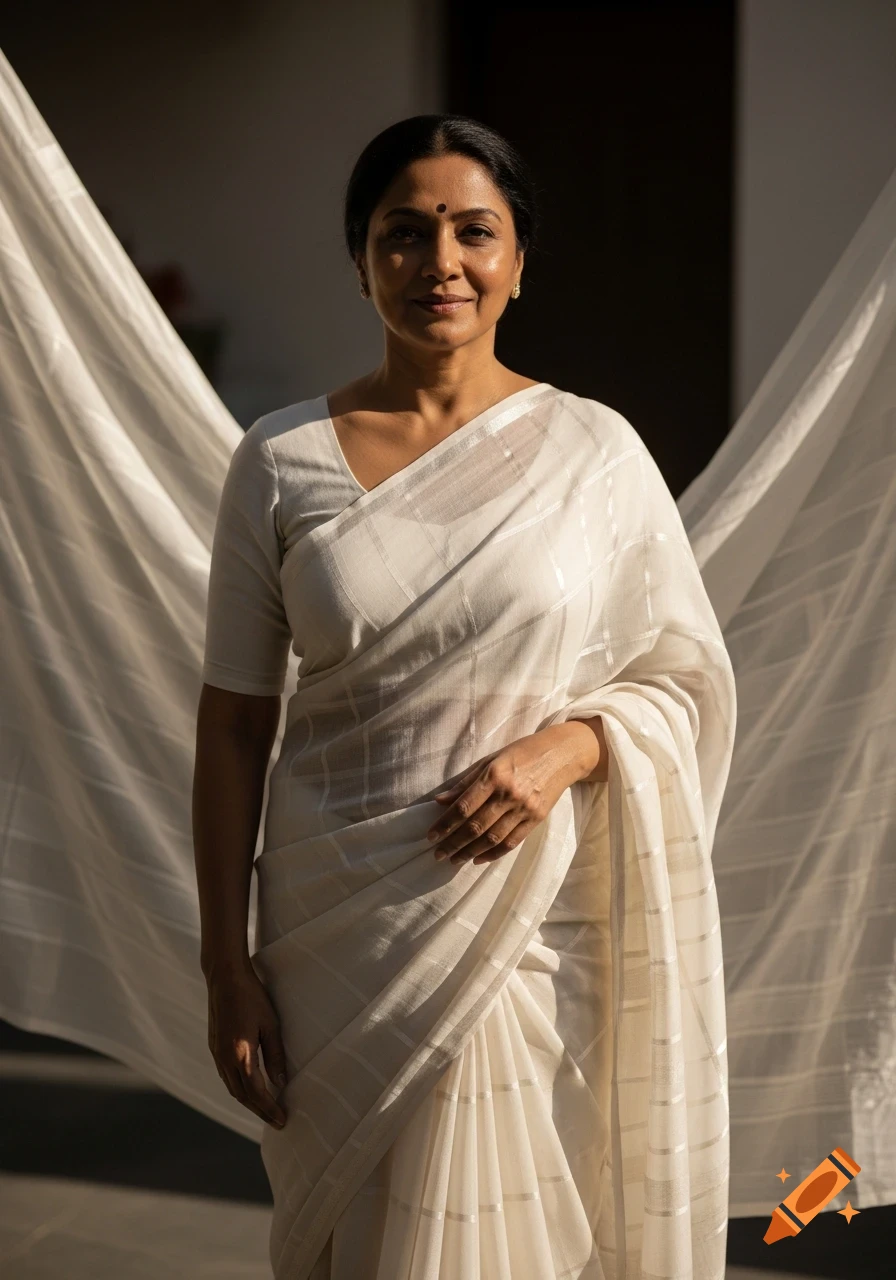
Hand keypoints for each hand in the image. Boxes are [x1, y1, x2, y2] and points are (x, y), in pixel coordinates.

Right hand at [205, 958, 287, 1128]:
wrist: (225, 977)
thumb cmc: (252, 997)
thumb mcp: (270, 1024)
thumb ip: (275, 1055)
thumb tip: (281, 1082)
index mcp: (240, 1054)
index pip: (256, 1092)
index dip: (269, 1109)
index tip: (282, 1121)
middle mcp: (224, 1058)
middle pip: (242, 1096)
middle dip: (260, 1111)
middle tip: (277, 1122)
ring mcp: (216, 1053)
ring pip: (232, 1088)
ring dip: (248, 1102)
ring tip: (266, 1109)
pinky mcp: (214, 1046)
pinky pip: (226, 1076)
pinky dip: (239, 1088)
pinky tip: (249, 1088)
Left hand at [426, 725, 591, 865]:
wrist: (562, 754)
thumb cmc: (522, 753)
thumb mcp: (491, 759)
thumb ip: (465, 782)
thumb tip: (439, 801)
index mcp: (494, 776)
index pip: (464, 807)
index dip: (445, 824)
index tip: (431, 836)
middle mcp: (509, 794)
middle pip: (476, 826)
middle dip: (453, 843)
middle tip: (438, 854)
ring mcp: (524, 809)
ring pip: (492, 838)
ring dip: (470, 852)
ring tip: (454, 859)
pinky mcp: (536, 819)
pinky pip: (511, 842)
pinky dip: (493, 853)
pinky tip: (478, 858)